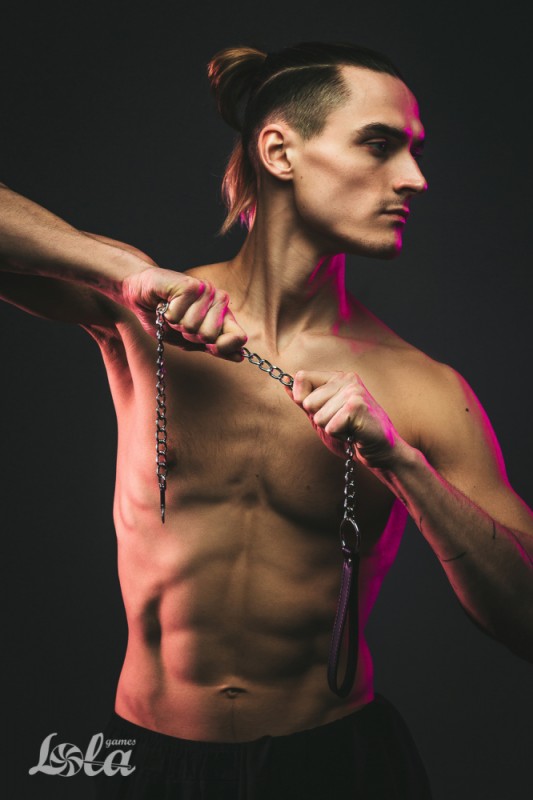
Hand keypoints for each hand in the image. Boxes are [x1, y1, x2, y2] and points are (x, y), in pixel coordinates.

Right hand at [122, 266, 246, 360]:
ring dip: (176, 324)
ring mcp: (207, 291)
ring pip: (193, 327)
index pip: (239, 337)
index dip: (223, 348)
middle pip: (210, 337)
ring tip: (172, 312)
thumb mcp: (189, 340)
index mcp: (223, 316)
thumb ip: (213, 347)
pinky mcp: (191, 285)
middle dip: (189, 336)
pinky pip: (179, 316)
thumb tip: (240, 357)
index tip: (208, 346)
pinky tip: (165, 303)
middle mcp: (219, 301)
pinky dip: (167, 315)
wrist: (139, 292)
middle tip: (180, 322)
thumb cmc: (164, 317)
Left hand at [290, 370, 402, 467]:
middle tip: (341, 422)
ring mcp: (353, 391)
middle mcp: (346, 379)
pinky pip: (330, 426)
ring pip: (318, 416)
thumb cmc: (351, 433)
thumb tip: (285, 384)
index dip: (303, 399)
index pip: (302, 377)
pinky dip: (339, 435)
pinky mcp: (357, 406)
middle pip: (308, 402)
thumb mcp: (323, 414)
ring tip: (348, 428)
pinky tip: (354, 433)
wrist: (380, 450)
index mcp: (338, 377)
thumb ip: (306, 400)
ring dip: (330, 429)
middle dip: (320, 419)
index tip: (320, 410)